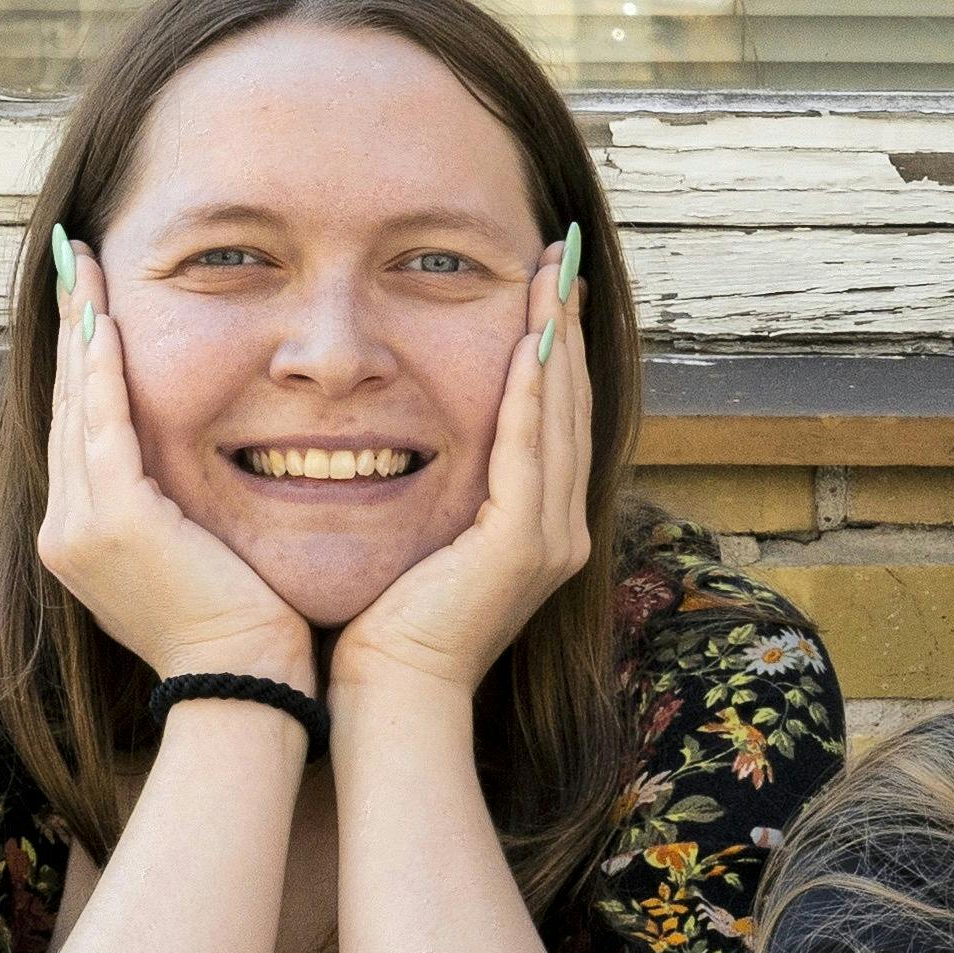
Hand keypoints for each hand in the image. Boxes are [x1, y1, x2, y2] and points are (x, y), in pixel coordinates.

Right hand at [36, 232, 311, 685]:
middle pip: (66, 405)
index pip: (80, 427)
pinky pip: (104, 430)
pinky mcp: (116, 522)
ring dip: (81, 332)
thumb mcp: (197, 556)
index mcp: (82, 536)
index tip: (89, 302)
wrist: (244, 687)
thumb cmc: (245, 629)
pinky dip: (104, 375)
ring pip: (77, 406)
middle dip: (72, 329)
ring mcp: (81, 527)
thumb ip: (179, 510)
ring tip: (83, 269)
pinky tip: (107, 324)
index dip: (82, 361)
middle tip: (77, 261)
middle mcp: (66, 529)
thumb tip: (194, 470)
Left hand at [332, 232, 606, 707]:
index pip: (554, 418)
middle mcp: (561, 529)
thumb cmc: (381, 627)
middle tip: (559, 254)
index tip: (543, 284)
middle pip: (572, 405)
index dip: (553, 347)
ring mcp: (551, 539)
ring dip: (557, 339)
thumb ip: (430, 488)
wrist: (386, 697)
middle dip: (565, 325)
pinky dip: (533, 392)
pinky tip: (528, 340)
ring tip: (551, 274)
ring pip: (562, 417)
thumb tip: (395, 434)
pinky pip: (532, 451)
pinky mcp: (524, 545)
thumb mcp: (416, 539)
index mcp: (538, 527)